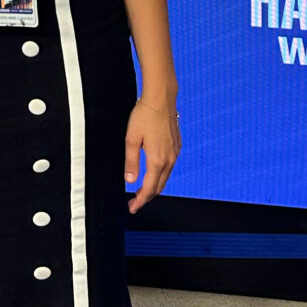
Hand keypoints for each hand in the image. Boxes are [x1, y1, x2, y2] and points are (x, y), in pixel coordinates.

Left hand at [124, 96, 179, 212]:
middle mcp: (170, 159)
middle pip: (159, 186)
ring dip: (154, 187)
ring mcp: (175, 153)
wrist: (161, 98)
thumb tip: (130, 181)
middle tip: (134, 203)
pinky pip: (169, 167)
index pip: (149, 188)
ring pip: (165, 177)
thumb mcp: (131, 139)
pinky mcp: (177, 146)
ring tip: (141, 191)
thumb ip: (131, 162)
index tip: (132, 207)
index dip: (140, 200)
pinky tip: (152, 174)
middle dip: (147, 197)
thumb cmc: (145, 115)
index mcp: (158, 160)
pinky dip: (160, 176)